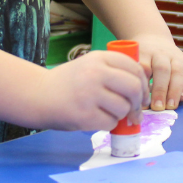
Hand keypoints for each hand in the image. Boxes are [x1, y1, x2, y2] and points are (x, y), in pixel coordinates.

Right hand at [31, 50, 146, 130]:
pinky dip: (109, 124)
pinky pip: (111, 123)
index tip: (142, 94)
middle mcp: (95, 73)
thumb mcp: (90, 66)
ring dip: (122, 115)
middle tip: (136, 111)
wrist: (36, 95)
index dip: (143, 84)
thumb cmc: (68, 83)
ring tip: (109, 113)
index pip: (134, 68)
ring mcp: (89, 94)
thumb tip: (145, 84)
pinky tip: (97, 120)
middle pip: (134, 88)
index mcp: (99, 58)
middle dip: (139, 102)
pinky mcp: (84, 115)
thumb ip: (114, 70)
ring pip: (124, 107)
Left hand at [132, 33, 182, 109]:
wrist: (154, 40)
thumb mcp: (132, 61)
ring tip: (171, 106)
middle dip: (160, 90)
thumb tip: (134, 103)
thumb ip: (133, 77)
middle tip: (157, 107)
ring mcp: (175, 57)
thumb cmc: (140, 58)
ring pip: (177, 72)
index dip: (143, 85)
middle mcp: (160, 53)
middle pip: (162, 69)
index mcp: (144, 52)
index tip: (139, 99)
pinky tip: (182, 98)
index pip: (143, 67)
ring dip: (175, 90)